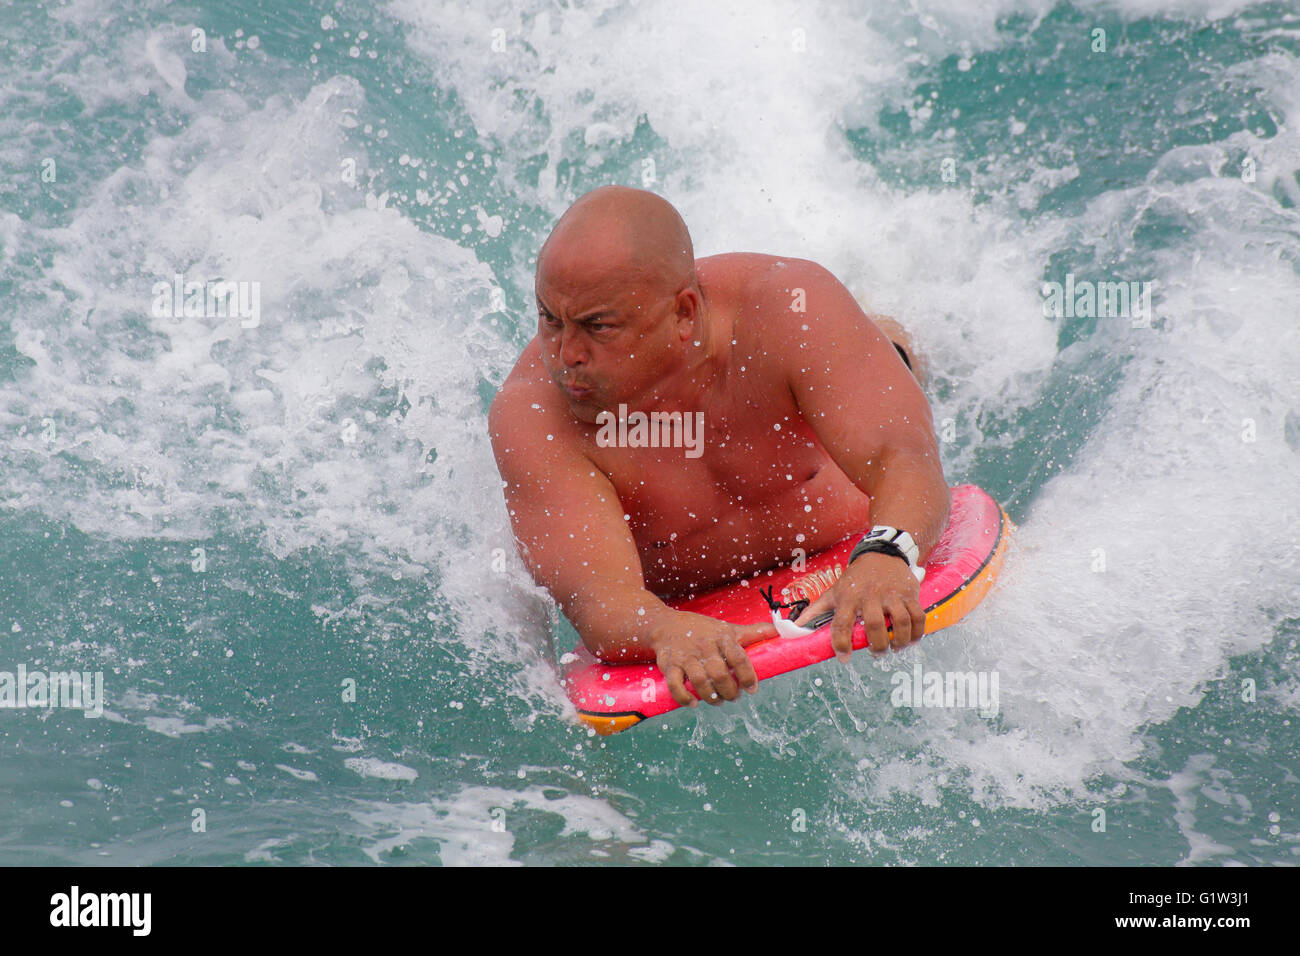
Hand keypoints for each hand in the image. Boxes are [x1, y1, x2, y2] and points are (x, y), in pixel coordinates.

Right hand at [649, 610, 776, 706]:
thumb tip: (780, 630)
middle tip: (734, 697)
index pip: (738, 657)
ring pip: (700, 681)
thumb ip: (753, 632)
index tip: (752, 689)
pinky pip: (675, 685)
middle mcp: (704, 647)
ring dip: (711, 697)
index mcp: (721, 637)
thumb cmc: (702, 630)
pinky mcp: (669, 666)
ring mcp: (685, 657)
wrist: (665, 625)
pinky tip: (694, 703)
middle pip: (720, 674)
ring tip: (718, 700)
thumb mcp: (727, 628)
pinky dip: (684, 698)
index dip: (748, 676)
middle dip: (730, 691)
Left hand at [792, 552, 924, 659]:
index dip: (841, 644)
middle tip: (877, 653)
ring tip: (895, 647)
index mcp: (848, 597)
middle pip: (875, 626)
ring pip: (900, 622)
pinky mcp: (909, 594)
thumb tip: (795, 627)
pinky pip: (918, 616)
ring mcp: (892, 594)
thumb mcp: (834, 590)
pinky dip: (918, 632)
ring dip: (900, 641)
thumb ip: (816, 610)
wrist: (881, 554)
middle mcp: (870, 596)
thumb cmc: (855, 578)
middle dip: (878, 646)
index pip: (841, 624)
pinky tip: (911, 639)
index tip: (844, 659)